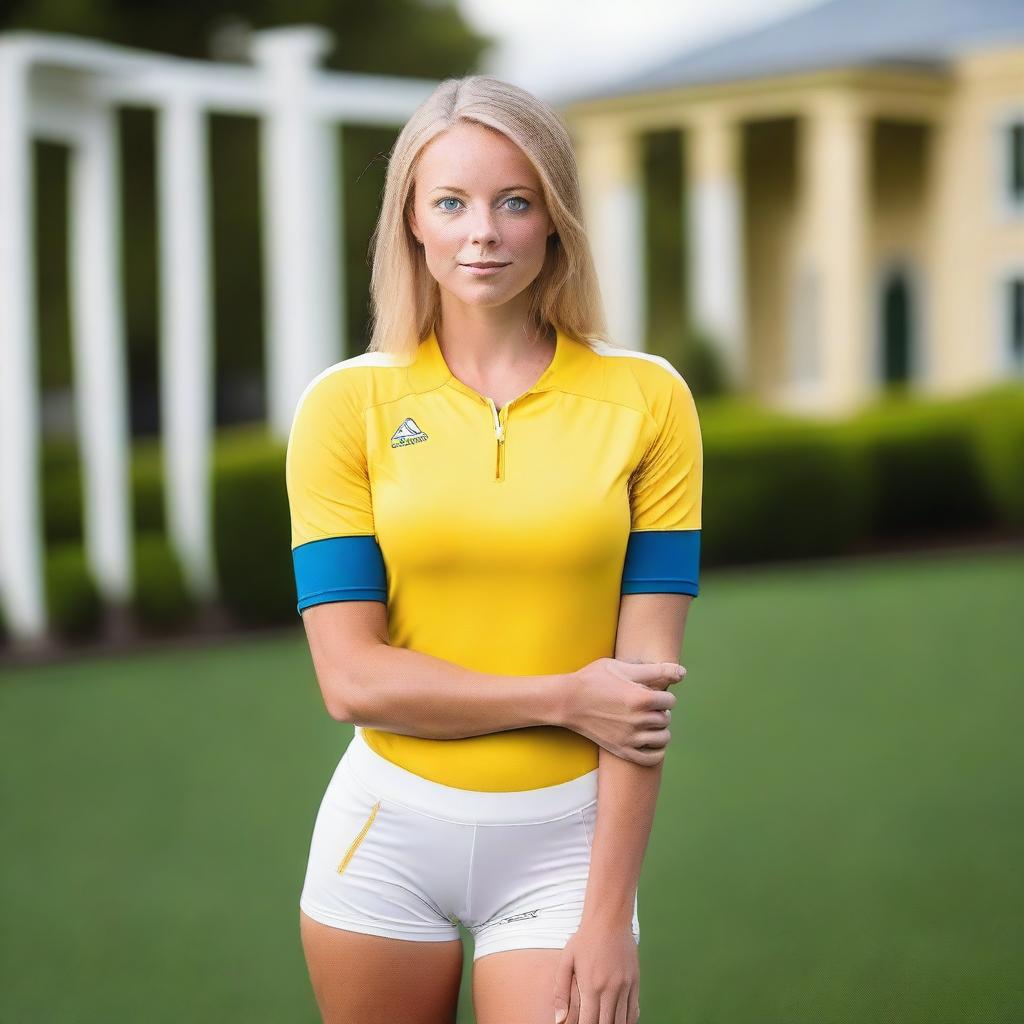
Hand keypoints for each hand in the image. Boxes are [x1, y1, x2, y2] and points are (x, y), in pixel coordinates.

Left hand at [554, 919, 639, 1023]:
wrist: (609, 919)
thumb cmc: (585, 939)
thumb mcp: (566, 961)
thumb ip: (560, 992)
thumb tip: (558, 1019)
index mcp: (591, 986)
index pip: (589, 1022)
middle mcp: (611, 989)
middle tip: (591, 1022)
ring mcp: (625, 986)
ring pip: (622, 1021)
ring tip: (603, 1022)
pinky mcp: (635, 982)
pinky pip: (634, 1011)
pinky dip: (627, 1021)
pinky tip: (619, 1021)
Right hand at [562, 658, 683, 765]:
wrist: (567, 701)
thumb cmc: (593, 679)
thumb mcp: (622, 667)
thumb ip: (655, 670)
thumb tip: (683, 673)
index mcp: (640, 698)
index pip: (670, 700)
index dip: (662, 694)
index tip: (650, 691)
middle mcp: (638, 720)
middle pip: (666, 718)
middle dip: (660, 710)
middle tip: (645, 705)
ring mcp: (630, 738)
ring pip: (663, 738)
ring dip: (660, 729)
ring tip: (648, 721)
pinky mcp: (622, 750)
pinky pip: (652, 758)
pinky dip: (656, 751)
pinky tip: (650, 740)